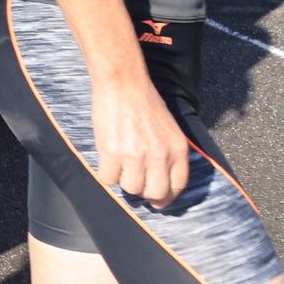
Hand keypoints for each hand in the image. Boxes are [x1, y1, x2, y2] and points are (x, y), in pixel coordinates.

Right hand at [91, 72, 196, 207]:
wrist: (123, 83)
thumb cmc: (145, 102)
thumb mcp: (170, 129)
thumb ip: (170, 153)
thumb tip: (162, 178)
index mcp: (177, 150)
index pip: (177, 187)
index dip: (166, 197)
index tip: (158, 199)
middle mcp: (159, 156)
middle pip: (155, 193)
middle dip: (145, 192)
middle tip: (136, 184)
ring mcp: (135, 156)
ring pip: (131, 188)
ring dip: (124, 180)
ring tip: (120, 165)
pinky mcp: (112, 153)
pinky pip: (108, 179)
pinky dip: (106, 173)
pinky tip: (107, 160)